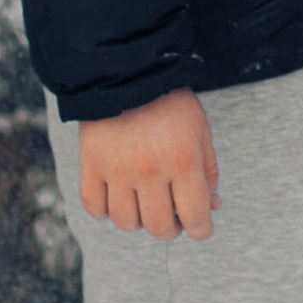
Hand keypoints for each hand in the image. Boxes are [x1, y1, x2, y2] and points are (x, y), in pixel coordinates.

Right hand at [79, 88, 218, 241]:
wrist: (128, 73)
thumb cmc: (171, 105)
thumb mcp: (200, 132)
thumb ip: (208, 172)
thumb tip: (212, 207)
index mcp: (183, 161)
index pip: (195, 216)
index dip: (201, 229)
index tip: (200, 227)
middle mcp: (149, 170)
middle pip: (159, 227)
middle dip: (171, 228)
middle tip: (172, 215)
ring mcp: (117, 170)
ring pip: (126, 223)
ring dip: (138, 221)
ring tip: (144, 204)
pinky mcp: (91, 165)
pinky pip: (94, 207)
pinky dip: (105, 211)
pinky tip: (117, 197)